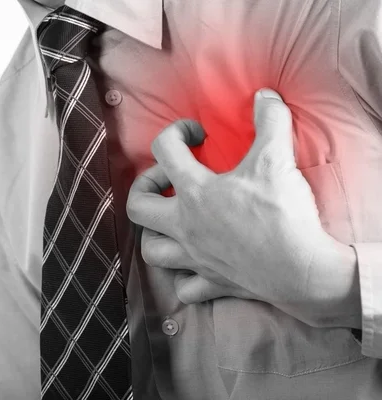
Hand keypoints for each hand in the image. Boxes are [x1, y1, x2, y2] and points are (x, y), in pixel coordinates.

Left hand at [127, 88, 360, 327]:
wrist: (303, 269)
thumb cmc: (284, 215)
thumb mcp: (277, 160)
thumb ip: (270, 122)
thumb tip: (266, 96)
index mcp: (196, 191)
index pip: (163, 149)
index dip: (176, 132)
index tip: (198, 135)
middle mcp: (185, 225)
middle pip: (137, 206)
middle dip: (145, 187)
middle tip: (168, 180)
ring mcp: (194, 257)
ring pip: (151, 250)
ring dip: (155, 234)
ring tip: (172, 223)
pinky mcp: (210, 283)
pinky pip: (183, 288)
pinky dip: (183, 277)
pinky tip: (195, 265)